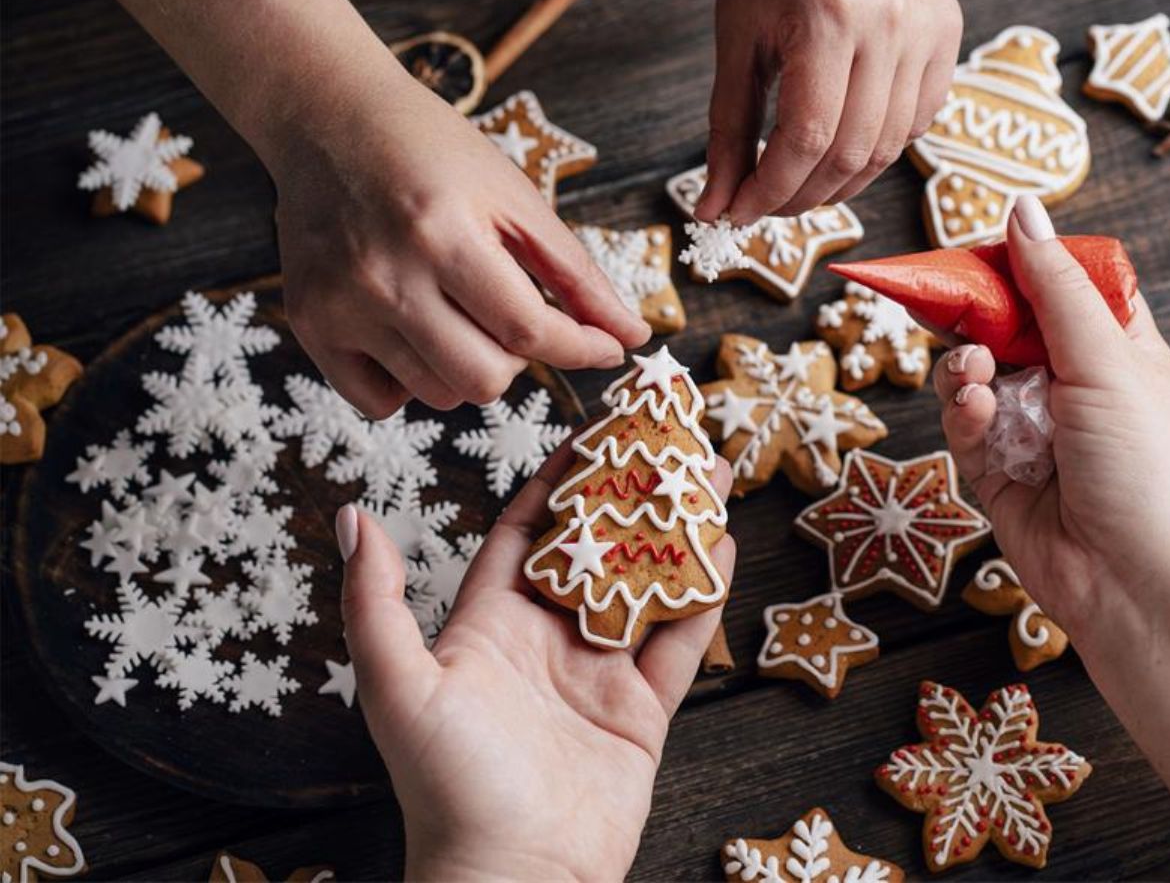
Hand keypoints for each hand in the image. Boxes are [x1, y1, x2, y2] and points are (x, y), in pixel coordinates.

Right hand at [271, 73, 649, 418]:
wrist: (330, 120)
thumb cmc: (432, 151)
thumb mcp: (515, 197)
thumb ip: (577, 273)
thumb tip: (630, 337)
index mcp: (443, 234)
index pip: (528, 330)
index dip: (581, 348)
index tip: (607, 350)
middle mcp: (385, 276)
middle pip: (484, 379)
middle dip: (520, 359)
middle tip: (512, 314)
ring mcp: (340, 306)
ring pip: (440, 395)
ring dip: (469, 367)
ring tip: (461, 311)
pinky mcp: (309, 324)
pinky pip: (380, 402)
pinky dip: (412, 382)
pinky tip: (416, 332)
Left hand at [336, 446, 736, 879]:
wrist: (515, 880)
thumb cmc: (447, 788)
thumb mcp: (398, 685)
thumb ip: (375, 601)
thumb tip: (352, 515)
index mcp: (489, 626)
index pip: (528, 531)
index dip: (558, 478)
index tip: (590, 428)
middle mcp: (546, 642)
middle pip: (596, 547)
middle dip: (629, 491)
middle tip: (666, 437)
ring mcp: (597, 676)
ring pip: (645, 583)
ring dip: (674, 530)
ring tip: (709, 473)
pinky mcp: (641, 713)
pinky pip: (679, 641)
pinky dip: (701, 593)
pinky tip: (720, 545)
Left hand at [695, 0, 962, 223]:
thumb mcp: (735, 37)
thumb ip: (726, 128)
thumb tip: (714, 207)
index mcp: (831, 15)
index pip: (809, 138)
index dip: (772, 189)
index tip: (740, 212)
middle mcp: (892, 22)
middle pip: (854, 153)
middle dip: (804, 196)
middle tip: (767, 206)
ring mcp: (930, 26)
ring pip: (891, 146)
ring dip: (842, 181)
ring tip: (801, 181)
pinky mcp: (949, 29)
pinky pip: (920, 118)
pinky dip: (879, 146)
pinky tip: (844, 140)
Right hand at [932, 196, 1169, 634]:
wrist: (1141, 589)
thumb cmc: (1150, 472)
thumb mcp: (1109, 362)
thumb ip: (1054, 288)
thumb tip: (1022, 208)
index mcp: (1120, 350)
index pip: (1065, 285)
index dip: (1024, 263)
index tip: (980, 248)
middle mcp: (1076, 387)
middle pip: (1008, 326)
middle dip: (976, 315)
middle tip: (943, 300)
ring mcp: (1035, 432)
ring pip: (975, 375)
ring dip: (966, 367)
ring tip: (974, 375)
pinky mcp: (1001, 476)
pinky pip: (965, 428)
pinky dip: (962, 415)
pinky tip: (974, 412)